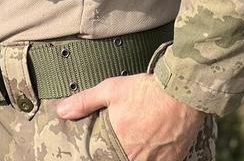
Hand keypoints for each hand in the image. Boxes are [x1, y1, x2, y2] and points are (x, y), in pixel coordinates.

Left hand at [57, 72, 204, 160]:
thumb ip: (85, 102)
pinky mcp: (175, 159)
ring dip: (139, 153)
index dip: (105, 154)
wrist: (181, 92)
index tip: (108, 145)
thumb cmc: (145, 91)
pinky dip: (155, 156)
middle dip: (124, 151)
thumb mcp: (111, 90)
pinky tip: (154, 144)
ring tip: (140, 140)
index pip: (106, 158)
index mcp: (119, 148)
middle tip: (126, 139)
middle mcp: (137, 159)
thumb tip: (61, 111)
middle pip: (126, 158)